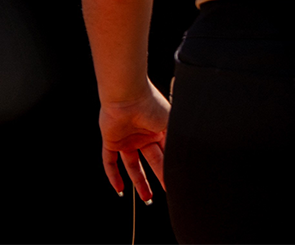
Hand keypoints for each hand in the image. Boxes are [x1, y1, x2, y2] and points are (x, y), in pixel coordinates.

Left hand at [99, 87, 170, 201]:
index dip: (170, 167)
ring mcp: (127, 139)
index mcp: (158, 129)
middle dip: (159, 176)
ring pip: (133, 165)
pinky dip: (113, 175)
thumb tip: (184, 157)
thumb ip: (175, 141)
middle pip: (152, 161)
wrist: (128, 97)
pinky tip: (119, 189)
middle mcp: (143, 135)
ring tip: (146, 197)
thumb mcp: (170, 124)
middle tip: (166, 191)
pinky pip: (110, 162)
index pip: (166, 152)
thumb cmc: (152, 105)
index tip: (176, 180)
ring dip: (138, 181)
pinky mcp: (111, 142)